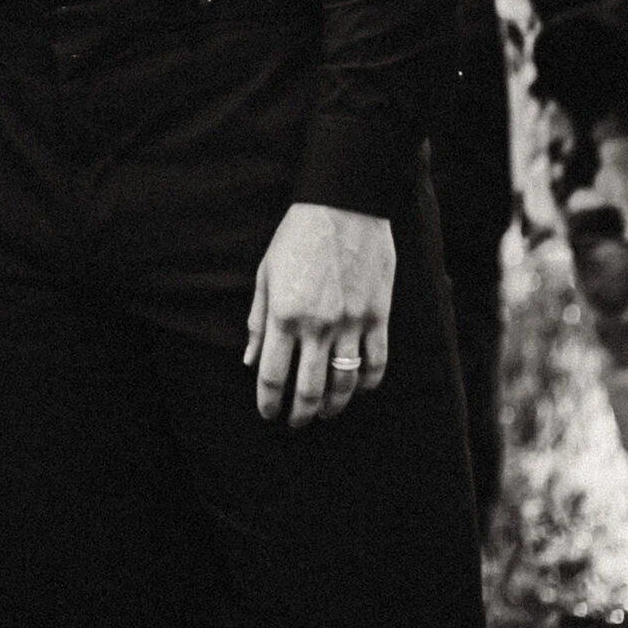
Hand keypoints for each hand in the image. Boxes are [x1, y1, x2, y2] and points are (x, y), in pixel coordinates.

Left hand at [246, 202, 394, 424]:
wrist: (344, 205)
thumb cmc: (298, 237)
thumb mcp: (266, 275)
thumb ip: (258, 321)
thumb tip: (250, 361)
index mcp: (284, 315)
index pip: (274, 376)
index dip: (269, 403)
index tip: (268, 414)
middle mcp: (318, 325)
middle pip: (309, 389)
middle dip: (300, 414)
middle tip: (296, 421)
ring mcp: (352, 323)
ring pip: (345, 384)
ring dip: (334, 406)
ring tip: (325, 411)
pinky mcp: (378, 316)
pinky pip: (376, 363)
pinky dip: (367, 383)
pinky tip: (358, 387)